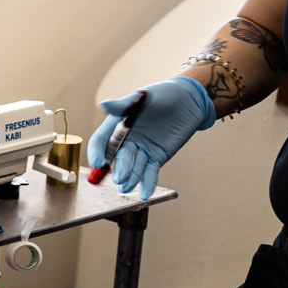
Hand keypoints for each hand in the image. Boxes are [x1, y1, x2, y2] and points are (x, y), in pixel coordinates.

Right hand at [86, 77, 214, 198]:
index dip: (98, 152)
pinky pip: (150, 173)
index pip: (102, 141)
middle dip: (119, 168)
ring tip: (128, 187)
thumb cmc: (164, 94)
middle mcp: (127, 140)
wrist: (190, 100)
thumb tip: (103, 105)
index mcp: (117, 125)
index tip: (99, 163)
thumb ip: (123, 104)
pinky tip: (144, 193)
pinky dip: (147, 183)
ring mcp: (141, 150)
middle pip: (118, 158)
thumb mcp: (144, 96)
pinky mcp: (156, 158)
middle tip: (120, 178)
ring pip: (133, 167)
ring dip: (130, 178)